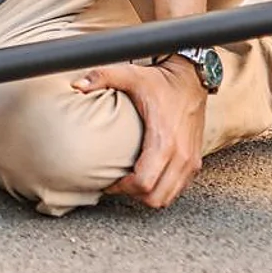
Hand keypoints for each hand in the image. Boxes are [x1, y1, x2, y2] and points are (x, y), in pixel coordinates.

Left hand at [71, 58, 207, 208]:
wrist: (191, 78)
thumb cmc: (160, 80)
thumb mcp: (130, 75)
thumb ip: (102, 77)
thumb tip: (76, 85)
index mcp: (164, 140)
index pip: (144, 182)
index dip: (122, 188)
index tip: (107, 182)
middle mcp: (181, 155)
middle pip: (156, 197)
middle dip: (133, 196)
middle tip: (116, 185)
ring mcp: (191, 160)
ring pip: (168, 197)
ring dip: (148, 195)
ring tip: (129, 183)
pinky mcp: (195, 160)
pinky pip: (178, 188)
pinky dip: (162, 189)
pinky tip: (147, 177)